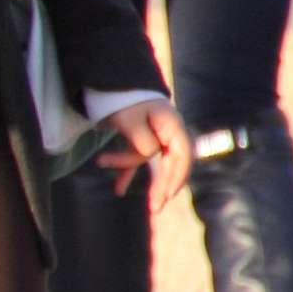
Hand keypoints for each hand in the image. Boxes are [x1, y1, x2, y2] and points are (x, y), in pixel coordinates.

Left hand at [96, 98, 194, 213]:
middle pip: (172, 163)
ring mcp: (155, 136)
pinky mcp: (140, 140)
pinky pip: (139, 160)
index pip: (182, 155)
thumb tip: (150, 156)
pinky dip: (128, 173)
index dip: (177, 176)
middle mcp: (167, 132)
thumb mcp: (130, 119)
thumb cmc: (123, 99)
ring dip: (144, 181)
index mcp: (170, 125)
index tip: (167, 194)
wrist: (111, 83)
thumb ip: (142, 140)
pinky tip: (118, 188)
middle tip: (155, 208)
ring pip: (154, 164)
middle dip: (163, 186)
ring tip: (129, 197)